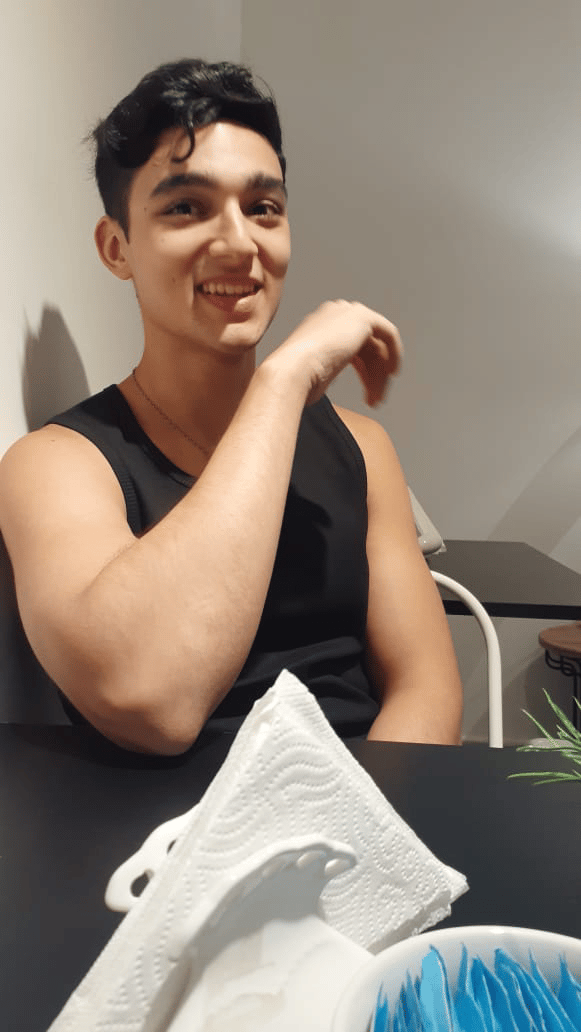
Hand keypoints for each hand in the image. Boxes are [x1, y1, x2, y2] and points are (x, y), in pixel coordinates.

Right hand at [271, 300, 402, 405]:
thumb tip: (324, 379)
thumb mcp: (312, 373)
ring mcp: (347, 312)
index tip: (367, 393)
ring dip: (379, 375)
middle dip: (372, 375)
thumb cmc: (294, 379)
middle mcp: (334, 314)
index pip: (352, 346)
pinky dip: (395, 353)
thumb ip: (325, 368)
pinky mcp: (362, 317)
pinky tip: (392, 373)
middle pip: (366, 347)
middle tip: (374, 400)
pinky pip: (388, 334)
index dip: (363, 371)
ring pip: (377, 346)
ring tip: (376, 399)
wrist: (291, 371)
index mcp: (320, 325)